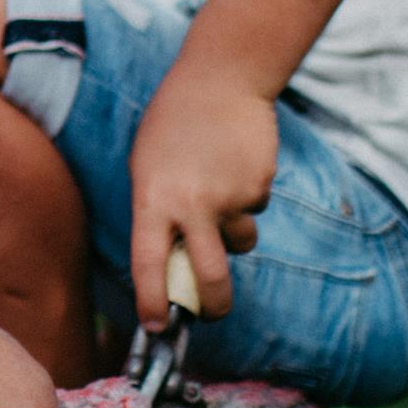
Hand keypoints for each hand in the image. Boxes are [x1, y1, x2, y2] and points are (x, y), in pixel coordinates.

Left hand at [128, 67, 273, 322]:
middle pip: (210, 278)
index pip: (148, 266)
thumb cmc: (172, 125)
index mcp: (153, 200)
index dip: (152, 303)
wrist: (220, 80)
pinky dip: (247, 199)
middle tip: (210, 312)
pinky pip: (255, 211)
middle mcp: (192, 205)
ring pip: (240, 242)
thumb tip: (171, 264)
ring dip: (233, 233)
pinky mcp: (260, 187)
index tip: (155, 327)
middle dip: (213, 307)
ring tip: (220, 187)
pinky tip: (236, 165)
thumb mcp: (147, 168)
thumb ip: (157, 214)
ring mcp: (231, 198)